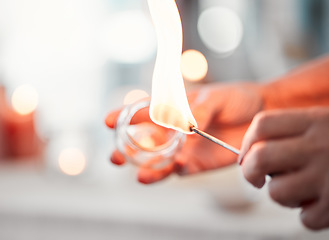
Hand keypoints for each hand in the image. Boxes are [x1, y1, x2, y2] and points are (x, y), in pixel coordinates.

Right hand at [106, 82, 262, 183]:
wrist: (261, 113)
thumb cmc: (235, 98)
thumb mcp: (217, 98)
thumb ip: (200, 111)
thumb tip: (186, 126)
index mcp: (173, 110)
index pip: (144, 113)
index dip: (124, 116)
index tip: (108, 121)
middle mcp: (174, 131)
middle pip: (145, 142)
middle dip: (128, 150)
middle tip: (116, 157)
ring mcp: (185, 148)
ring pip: (160, 161)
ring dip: (149, 169)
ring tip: (141, 176)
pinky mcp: (199, 163)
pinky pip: (182, 170)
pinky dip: (176, 171)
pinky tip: (175, 169)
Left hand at [239, 107, 328, 229]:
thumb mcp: (324, 123)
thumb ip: (293, 131)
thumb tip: (250, 151)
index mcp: (314, 120)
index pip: (262, 125)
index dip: (247, 142)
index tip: (247, 155)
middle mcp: (320, 146)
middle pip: (260, 157)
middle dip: (249, 171)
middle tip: (256, 178)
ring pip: (278, 192)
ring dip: (282, 195)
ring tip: (298, 190)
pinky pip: (306, 218)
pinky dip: (310, 214)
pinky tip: (323, 203)